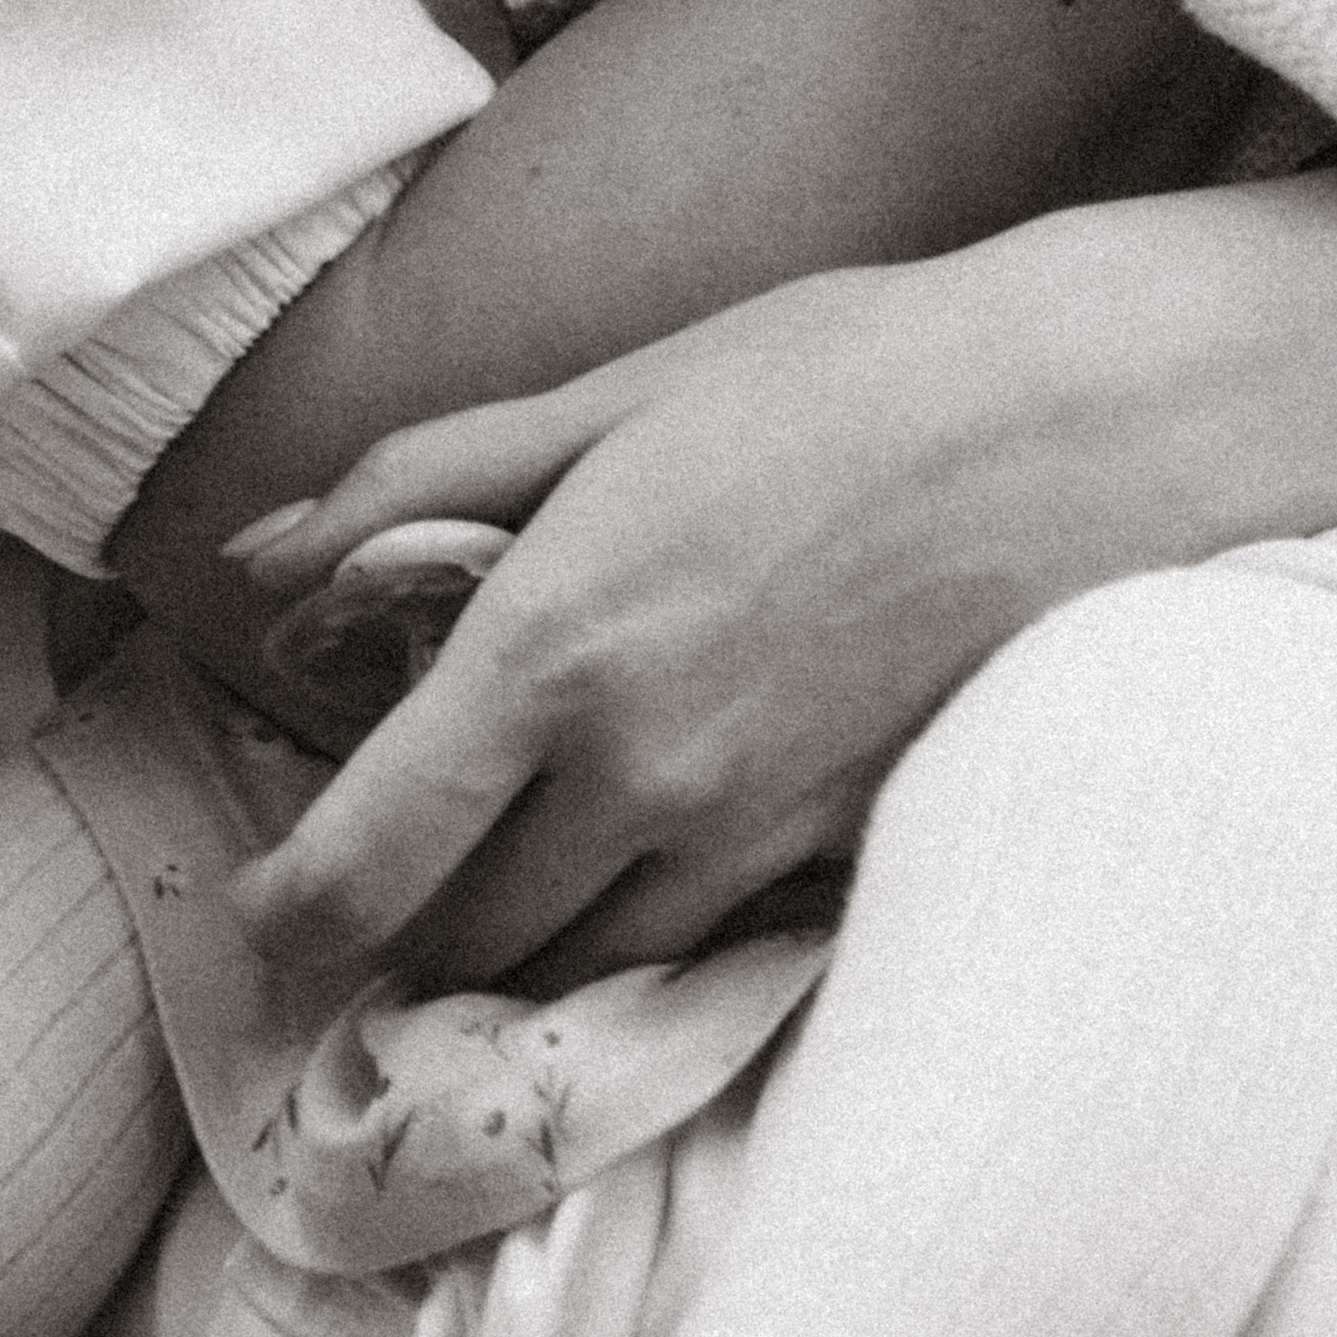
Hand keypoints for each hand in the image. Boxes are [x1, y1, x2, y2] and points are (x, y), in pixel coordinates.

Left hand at [222, 257, 1121, 992]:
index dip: (285, 907)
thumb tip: (265, 558)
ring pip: (566, 965)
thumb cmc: (842, 372)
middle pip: (451, 938)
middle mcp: (635, 769)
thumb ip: (424, 480)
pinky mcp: (825, 847)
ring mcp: (741, 828)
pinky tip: (646, 831)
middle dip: (399, 912)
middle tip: (401, 834)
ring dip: (511, 932)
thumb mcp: (619, 391)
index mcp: (551, 644)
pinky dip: (631, 921)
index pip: (360, 865)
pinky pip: (684, 941)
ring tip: (512, 843)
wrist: (1071, 422)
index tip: (270, 885)